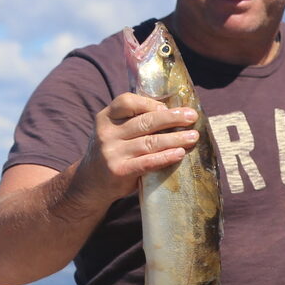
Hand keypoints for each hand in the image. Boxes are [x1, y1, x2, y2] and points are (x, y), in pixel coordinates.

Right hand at [79, 93, 201, 202]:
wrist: (91, 183)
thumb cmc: (114, 151)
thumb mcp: (116, 131)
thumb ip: (135, 120)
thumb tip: (174, 111)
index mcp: (106, 117)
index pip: (127, 101)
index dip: (151, 103)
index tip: (170, 106)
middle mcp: (106, 133)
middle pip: (145, 121)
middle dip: (172, 118)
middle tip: (192, 117)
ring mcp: (111, 152)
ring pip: (150, 142)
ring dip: (175, 138)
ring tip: (193, 136)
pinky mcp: (119, 171)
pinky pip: (147, 162)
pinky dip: (166, 157)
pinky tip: (180, 153)